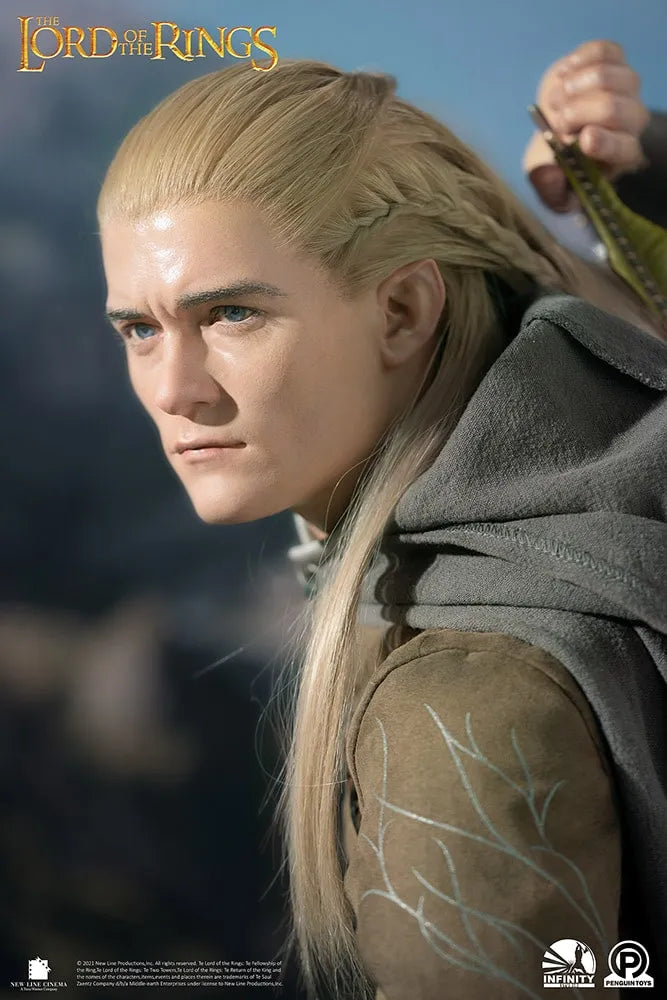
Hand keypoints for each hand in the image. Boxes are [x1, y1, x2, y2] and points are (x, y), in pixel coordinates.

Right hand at [523, 39, 650, 211]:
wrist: (563, 128)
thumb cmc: (560, 161)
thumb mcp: (552, 186)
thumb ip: (548, 187)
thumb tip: (549, 172)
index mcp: (621, 156)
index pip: (623, 147)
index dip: (605, 143)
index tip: (583, 140)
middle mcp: (632, 119)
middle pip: (611, 108)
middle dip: (575, 113)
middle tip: (557, 122)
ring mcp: (626, 85)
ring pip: (605, 76)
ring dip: (570, 88)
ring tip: (555, 102)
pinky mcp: (615, 59)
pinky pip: (601, 51)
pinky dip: (576, 62)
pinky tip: (563, 77)